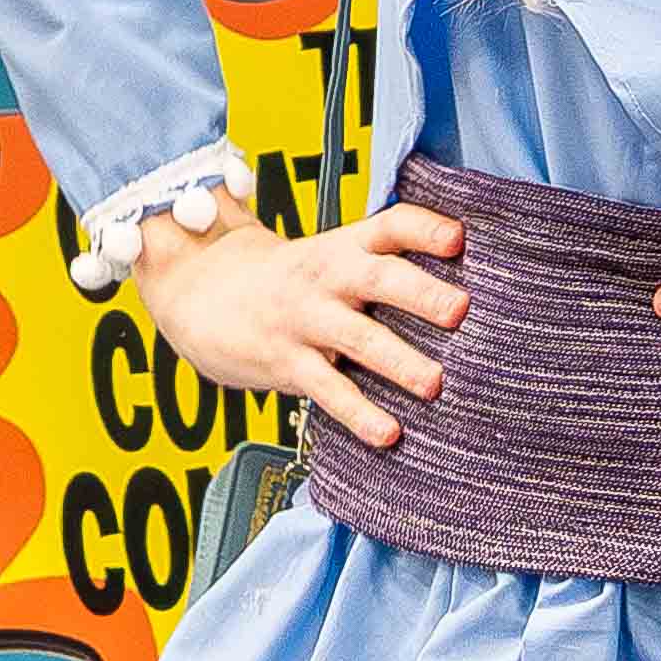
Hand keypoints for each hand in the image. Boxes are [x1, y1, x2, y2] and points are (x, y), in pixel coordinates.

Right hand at [133, 198, 468, 446]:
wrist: (199, 289)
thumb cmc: (288, 280)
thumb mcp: (329, 257)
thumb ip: (380, 264)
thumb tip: (461, 287)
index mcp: (344, 246)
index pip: (390, 225)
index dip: (424, 229)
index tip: (458, 239)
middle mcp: (327, 277)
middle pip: (378, 277)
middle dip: (421, 293)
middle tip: (462, 310)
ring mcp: (304, 319)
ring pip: (356, 337)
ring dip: (399, 360)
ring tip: (436, 384)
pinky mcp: (284, 361)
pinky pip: (326, 389)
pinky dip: (358, 413)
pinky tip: (389, 434)